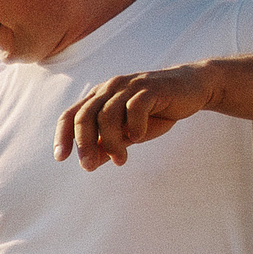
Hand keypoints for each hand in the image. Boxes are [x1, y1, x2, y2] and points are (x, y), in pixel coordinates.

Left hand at [55, 63, 213, 170]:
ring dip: (111, 142)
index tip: (60, 158)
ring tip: (120, 160)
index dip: (62, 136)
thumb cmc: (156, 112)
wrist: (192, 89)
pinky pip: (134, 108)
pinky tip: (139, 138)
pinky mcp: (150, 88)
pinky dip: (134, 127)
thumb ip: (108, 145)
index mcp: (99, 97)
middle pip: (84, 116)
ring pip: (107, 115)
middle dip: (83, 144)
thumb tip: (89, 164)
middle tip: (89, 167)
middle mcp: (109, 89)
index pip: (71, 115)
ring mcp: (129, 87)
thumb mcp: (129, 132)